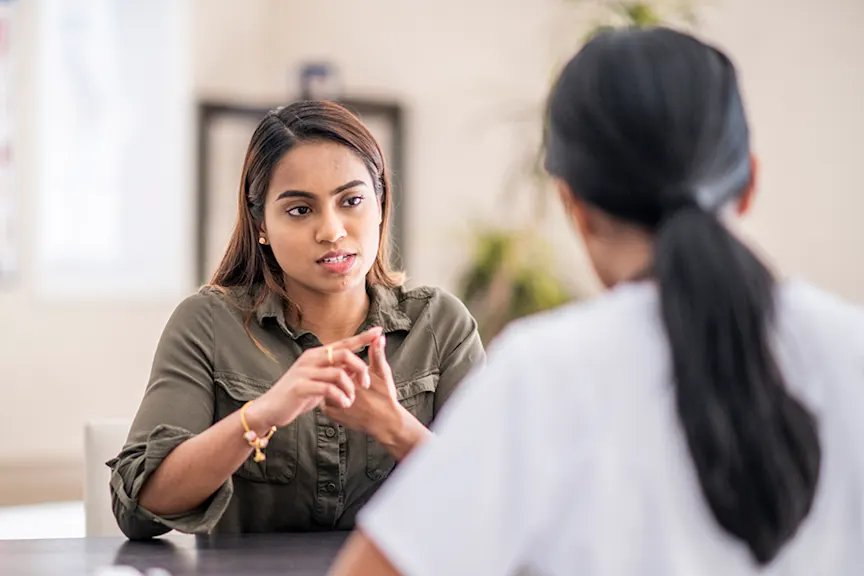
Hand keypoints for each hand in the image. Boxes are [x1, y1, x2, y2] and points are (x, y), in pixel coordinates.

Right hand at [245, 327, 382, 430]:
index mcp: (317, 355)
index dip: (362, 337)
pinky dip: (340, 397)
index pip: (344, 343)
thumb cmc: (297, 395)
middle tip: (367, 384)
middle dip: (360, 368)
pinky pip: (328, 389)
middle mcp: (310, 358)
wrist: (270, 408)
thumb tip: (356, 368)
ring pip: (338, 373)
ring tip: (351, 400)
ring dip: (350, 388)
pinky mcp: (301, 387)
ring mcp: (305, 372)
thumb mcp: (318, 381)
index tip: (379, 331)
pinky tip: (343, 405)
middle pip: (344, 354)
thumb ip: (334, 372)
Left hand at [321, 332, 398, 437]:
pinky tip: (343, 403)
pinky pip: (324, 403)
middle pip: (329, 375)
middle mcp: (338, 386)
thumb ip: (377, 354)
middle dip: (336, 377)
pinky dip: (331, 401)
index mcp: (349, 374)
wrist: (386, 423)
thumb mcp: (383, 373)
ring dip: (332, 388)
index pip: (337, 362)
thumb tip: (378, 337)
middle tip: (353, 384)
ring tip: (346, 393)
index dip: (344, 365)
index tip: (353, 372)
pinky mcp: (331, 414)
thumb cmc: (386, 397)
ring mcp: (333, 401)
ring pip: (325, 388)